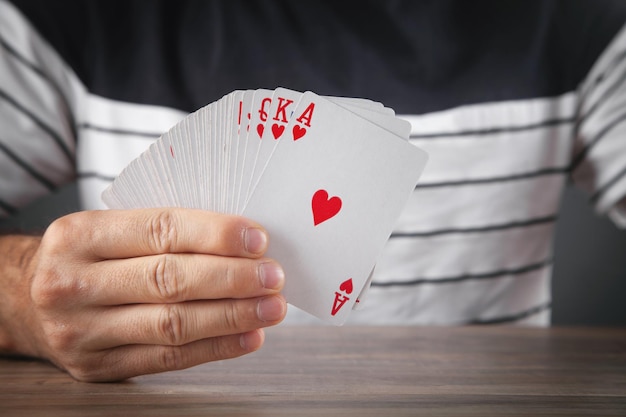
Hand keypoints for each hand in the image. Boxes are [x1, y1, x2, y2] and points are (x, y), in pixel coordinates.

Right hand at [15, 208, 285, 380]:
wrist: (25, 302)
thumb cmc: (86, 258)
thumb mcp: (108, 230)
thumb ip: (163, 231)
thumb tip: (242, 241)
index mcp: (79, 235)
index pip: (159, 230)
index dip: (214, 235)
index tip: (258, 240)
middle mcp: (73, 283)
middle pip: (168, 279)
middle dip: (231, 278)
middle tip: (273, 276)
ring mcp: (82, 331)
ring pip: (172, 324)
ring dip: (232, 316)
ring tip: (271, 308)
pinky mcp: (97, 368)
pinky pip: (167, 358)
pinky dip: (215, 348)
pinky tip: (248, 336)